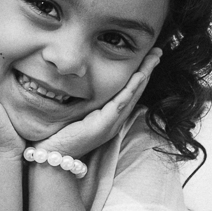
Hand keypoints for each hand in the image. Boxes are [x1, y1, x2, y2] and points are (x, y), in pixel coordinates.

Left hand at [34, 48, 161, 157]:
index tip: (148, 57)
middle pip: (136, 91)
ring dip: (144, 75)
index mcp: (110, 118)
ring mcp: (111, 124)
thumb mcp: (74, 114)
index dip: (140, 74)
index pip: (129, 91)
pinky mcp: (102, 126)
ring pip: (132, 94)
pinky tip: (139, 75)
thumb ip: (81, 101)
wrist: (53, 158)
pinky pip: (120, 103)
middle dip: (148, 70)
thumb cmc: (59, 136)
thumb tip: (78, 82)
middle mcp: (115, 121)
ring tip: (154, 59)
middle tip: (157, 52)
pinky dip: (131, 88)